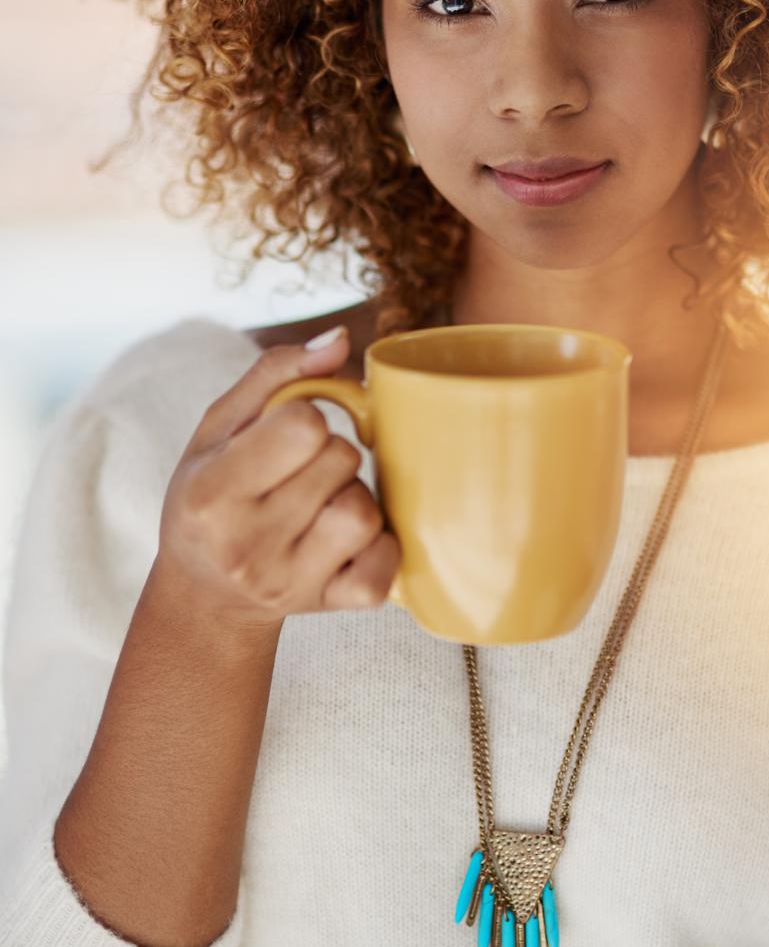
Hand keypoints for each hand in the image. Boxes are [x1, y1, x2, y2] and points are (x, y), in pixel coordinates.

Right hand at [156, 328, 399, 627]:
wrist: (204, 599)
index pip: (302, 425)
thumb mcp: (218, 429)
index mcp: (212, 493)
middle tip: (299, 472)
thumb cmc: (211, 496)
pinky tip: (343, 539)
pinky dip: (377, 543)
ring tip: (319, 503)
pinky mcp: (330, 606)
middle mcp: (247, 546)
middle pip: (341, 460)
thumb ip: (276, 373)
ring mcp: (291, 583)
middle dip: (329, 453)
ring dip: (353, 495)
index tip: (282, 436)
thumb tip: (340, 339)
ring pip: (365, 510)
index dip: (304, 418)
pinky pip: (386, 559)